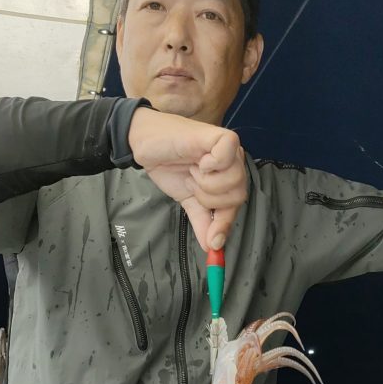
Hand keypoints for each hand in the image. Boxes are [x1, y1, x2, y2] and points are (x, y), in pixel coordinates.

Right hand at [128, 107, 246, 249]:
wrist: (144, 143)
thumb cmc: (167, 164)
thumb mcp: (187, 200)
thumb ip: (202, 222)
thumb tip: (211, 247)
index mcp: (228, 177)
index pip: (235, 206)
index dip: (224, 224)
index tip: (213, 243)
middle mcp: (233, 162)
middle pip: (238, 195)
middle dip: (209, 198)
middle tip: (192, 184)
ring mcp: (228, 149)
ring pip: (234, 180)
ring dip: (206, 183)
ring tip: (192, 170)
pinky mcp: (219, 136)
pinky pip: (227, 156)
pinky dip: (211, 164)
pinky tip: (199, 159)